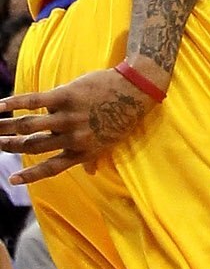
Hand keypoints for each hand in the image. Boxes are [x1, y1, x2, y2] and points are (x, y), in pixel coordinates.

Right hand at [0, 66, 160, 178]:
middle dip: (12, 146)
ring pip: (29, 126)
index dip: (30, 175)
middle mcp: (73, 138)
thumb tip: (90, 172)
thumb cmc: (125, 114)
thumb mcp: (111, 142)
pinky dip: (14, 103)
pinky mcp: (66, 96)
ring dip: (6, 127)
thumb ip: (95, 158)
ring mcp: (69, 117)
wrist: (137, 88)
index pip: (51, 168)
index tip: (12, 180)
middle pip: (34, 146)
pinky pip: (34, 102)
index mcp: (83, 152)